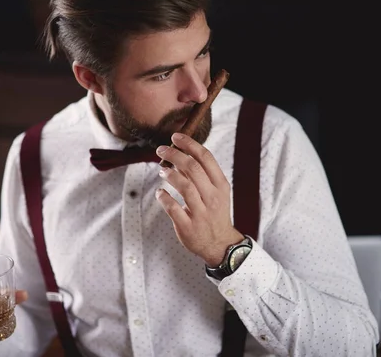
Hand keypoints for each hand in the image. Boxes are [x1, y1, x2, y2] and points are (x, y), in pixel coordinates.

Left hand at [155, 132, 243, 265]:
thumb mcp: (216, 192)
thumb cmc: (215, 212)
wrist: (220, 244)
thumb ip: (200, 174)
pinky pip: (173, 208)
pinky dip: (164, 198)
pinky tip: (160, 193)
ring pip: (185, 187)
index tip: (176, 137)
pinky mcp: (188, 227)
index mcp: (220, 185)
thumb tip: (179, 154)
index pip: (206, 158)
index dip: (189, 144)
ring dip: (170, 174)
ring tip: (162, 170)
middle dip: (174, 154)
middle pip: (193, 168)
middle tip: (161, 150)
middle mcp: (213, 197)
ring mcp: (201, 213)